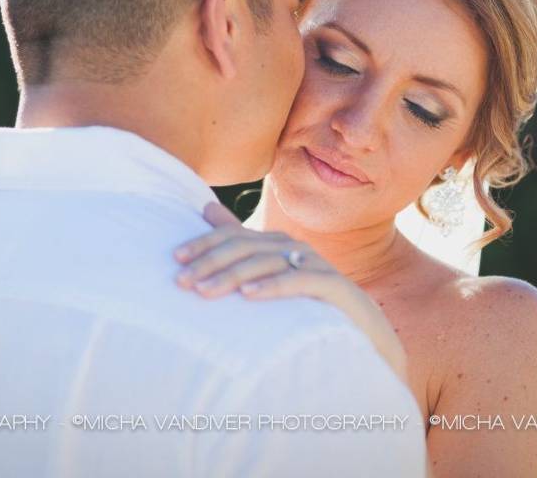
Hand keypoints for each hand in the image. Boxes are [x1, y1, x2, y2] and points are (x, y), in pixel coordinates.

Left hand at [174, 203, 345, 300]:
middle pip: (246, 247)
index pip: (234, 235)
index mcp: (276, 242)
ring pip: (266, 263)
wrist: (361, 327)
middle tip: (182, 281)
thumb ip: (240, 243)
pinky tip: (249, 295)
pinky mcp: (333, 286)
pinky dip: (272, 286)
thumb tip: (205, 209)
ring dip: (232, 276)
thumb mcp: (270, 272)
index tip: (175, 258)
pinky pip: (299, 283)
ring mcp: (315, 265)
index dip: (204, 244)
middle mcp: (294, 247)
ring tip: (204, 292)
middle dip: (210, 262)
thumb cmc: (307, 302)